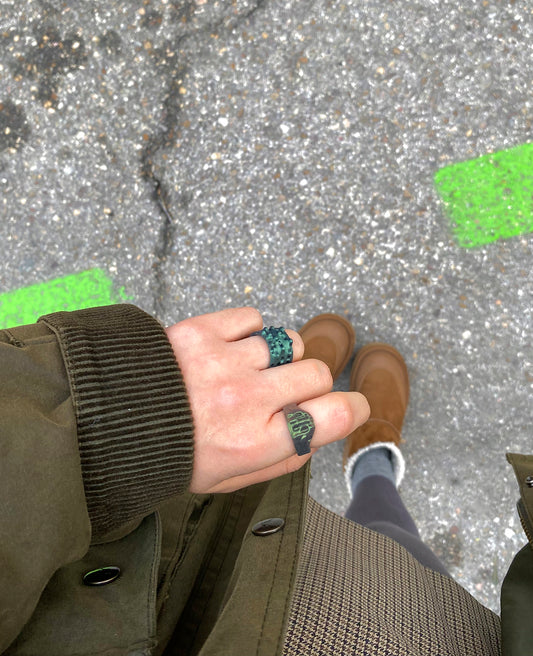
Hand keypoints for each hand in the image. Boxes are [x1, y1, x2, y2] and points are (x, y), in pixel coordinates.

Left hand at [166, 307, 369, 492]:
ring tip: (251, 368)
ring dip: (279, 357)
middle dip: (311, 382)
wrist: (113, 421)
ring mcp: (224, 363)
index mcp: (256, 443)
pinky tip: (231, 349)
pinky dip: (250, 332)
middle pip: (317, 373)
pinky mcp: (202, 332)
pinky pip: (254, 319)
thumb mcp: (231, 478)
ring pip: (288, 342)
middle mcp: (246, 401)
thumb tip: (316, 435)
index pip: (334, 416)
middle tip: (285, 390)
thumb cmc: (174, 452)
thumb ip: (281, 461)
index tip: (352, 406)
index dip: (353, 408)